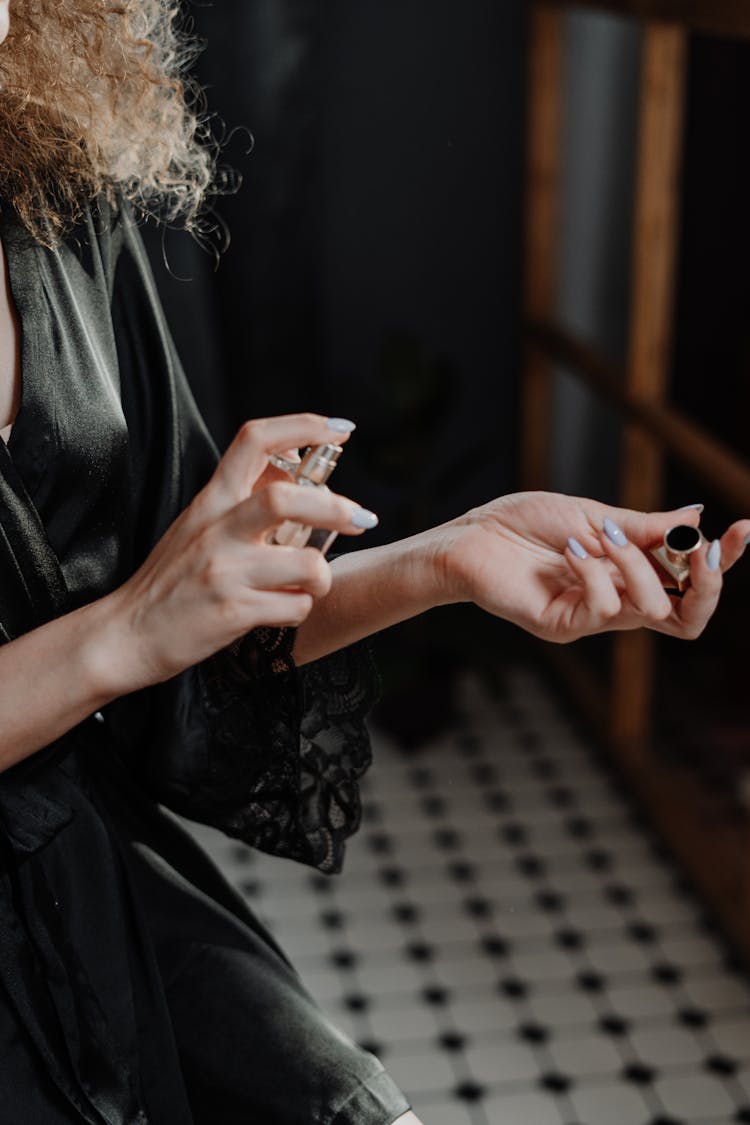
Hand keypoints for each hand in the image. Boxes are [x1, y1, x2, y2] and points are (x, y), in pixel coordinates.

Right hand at [109, 414, 373, 685]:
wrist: (128, 635)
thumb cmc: (172, 582)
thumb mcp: (200, 528)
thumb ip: (242, 502)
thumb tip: (298, 476)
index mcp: (211, 501)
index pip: (254, 440)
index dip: (303, 426)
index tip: (340, 429)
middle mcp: (217, 530)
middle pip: (286, 499)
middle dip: (336, 508)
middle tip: (363, 519)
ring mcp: (224, 571)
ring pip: (306, 565)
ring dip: (323, 577)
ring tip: (310, 585)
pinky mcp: (233, 612)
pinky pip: (295, 607)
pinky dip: (300, 610)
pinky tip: (281, 612)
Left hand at [442, 491, 749, 642]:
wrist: (470, 537)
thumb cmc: (524, 524)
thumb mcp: (593, 516)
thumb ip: (644, 526)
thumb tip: (696, 516)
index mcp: (629, 573)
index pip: (690, 583)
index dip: (723, 562)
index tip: (743, 529)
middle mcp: (617, 600)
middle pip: (689, 617)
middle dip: (708, 583)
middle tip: (700, 547)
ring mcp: (592, 617)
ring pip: (652, 610)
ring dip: (636, 565)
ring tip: (602, 536)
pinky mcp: (564, 625)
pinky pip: (604, 608)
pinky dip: (596, 573)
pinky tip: (573, 550)